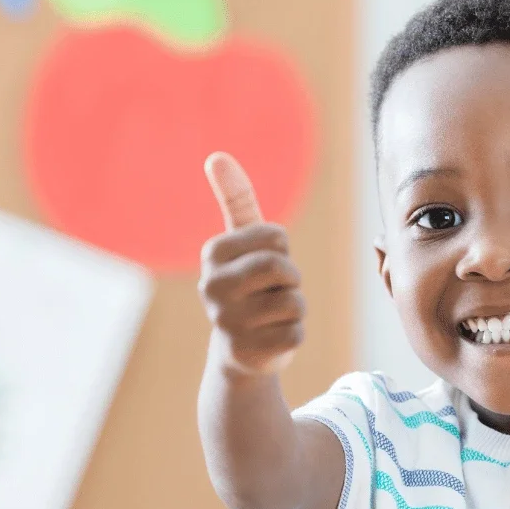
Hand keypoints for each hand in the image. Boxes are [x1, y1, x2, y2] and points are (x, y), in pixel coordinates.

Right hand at [199, 152, 303, 374]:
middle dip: (290, 279)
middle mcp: (212, 287)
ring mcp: (229, 322)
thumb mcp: (243, 242)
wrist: (240, 348)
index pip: (276, 236)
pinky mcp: (251, 351)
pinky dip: (294, 333)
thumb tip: (217, 156)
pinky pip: (297, 331)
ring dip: (294, 307)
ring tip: (270, 315)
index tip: (263, 265)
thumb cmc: (249, 284)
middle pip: (281, 267)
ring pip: (294, 301)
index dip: (281, 251)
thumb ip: (236, 199)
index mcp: (213, 253)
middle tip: (271, 291)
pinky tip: (271, 338)